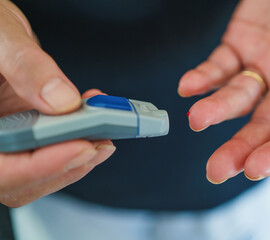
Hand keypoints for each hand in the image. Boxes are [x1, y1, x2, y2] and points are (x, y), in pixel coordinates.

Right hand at [0, 0, 114, 206]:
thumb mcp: (2, 39)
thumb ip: (26, 68)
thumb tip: (64, 101)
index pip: (1, 167)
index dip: (39, 166)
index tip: (79, 148)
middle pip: (24, 176)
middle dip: (67, 164)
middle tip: (102, 142)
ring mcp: (10, 137)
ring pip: (41, 169)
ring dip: (78, 157)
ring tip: (105, 133)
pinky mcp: (30, 131)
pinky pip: (52, 148)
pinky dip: (78, 139)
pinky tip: (95, 119)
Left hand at [178, 0, 269, 182]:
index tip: (255, 168)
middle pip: (264, 125)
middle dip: (240, 149)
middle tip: (217, 170)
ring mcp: (262, 66)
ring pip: (237, 99)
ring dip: (215, 111)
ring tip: (196, 119)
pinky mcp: (239, 46)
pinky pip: (218, 67)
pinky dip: (203, 78)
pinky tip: (188, 87)